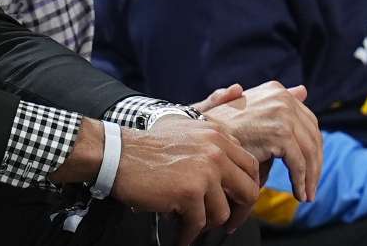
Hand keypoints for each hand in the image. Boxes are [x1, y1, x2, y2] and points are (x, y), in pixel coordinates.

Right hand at [51, 117, 259, 245]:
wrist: (116, 154)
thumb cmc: (146, 148)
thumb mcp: (185, 132)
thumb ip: (212, 145)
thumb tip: (234, 173)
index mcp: (217, 135)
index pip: (250, 166)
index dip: (247, 188)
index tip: (237, 202)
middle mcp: (216, 150)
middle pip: (248, 191)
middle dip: (240, 213)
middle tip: (228, 225)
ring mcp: (205, 171)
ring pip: (222, 212)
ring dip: (206, 224)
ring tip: (190, 225)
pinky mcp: (190, 191)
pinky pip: (199, 223)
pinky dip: (188, 234)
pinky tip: (180, 236)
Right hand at [201, 81, 321, 202]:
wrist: (202, 136)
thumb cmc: (221, 127)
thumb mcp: (250, 108)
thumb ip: (276, 101)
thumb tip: (303, 90)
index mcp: (276, 90)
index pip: (308, 121)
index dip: (312, 147)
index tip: (311, 167)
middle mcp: (282, 97)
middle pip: (312, 136)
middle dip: (315, 165)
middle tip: (311, 187)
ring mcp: (282, 113)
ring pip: (308, 152)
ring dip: (310, 177)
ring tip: (306, 194)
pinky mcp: (280, 133)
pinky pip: (298, 163)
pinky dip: (301, 181)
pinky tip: (299, 193)